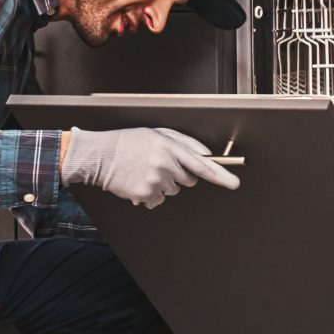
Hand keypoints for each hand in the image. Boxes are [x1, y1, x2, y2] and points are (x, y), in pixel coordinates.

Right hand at [60, 127, 239, 208]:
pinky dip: (151, 194)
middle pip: (189, 180)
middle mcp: (165, 165)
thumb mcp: (157, 133)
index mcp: (170, 147)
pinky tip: (138, 181)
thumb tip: (206, 155)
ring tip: (145, 171)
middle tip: (159, 165)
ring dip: (164, 184)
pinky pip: (158, 200)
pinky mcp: (145, 194)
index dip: (220, 175)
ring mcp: (155, 181)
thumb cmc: (128, 142)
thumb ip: (185, 142)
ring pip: (173, 191)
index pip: (201, 164)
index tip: (234, 183)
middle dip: (179, 174)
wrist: (99, 155)